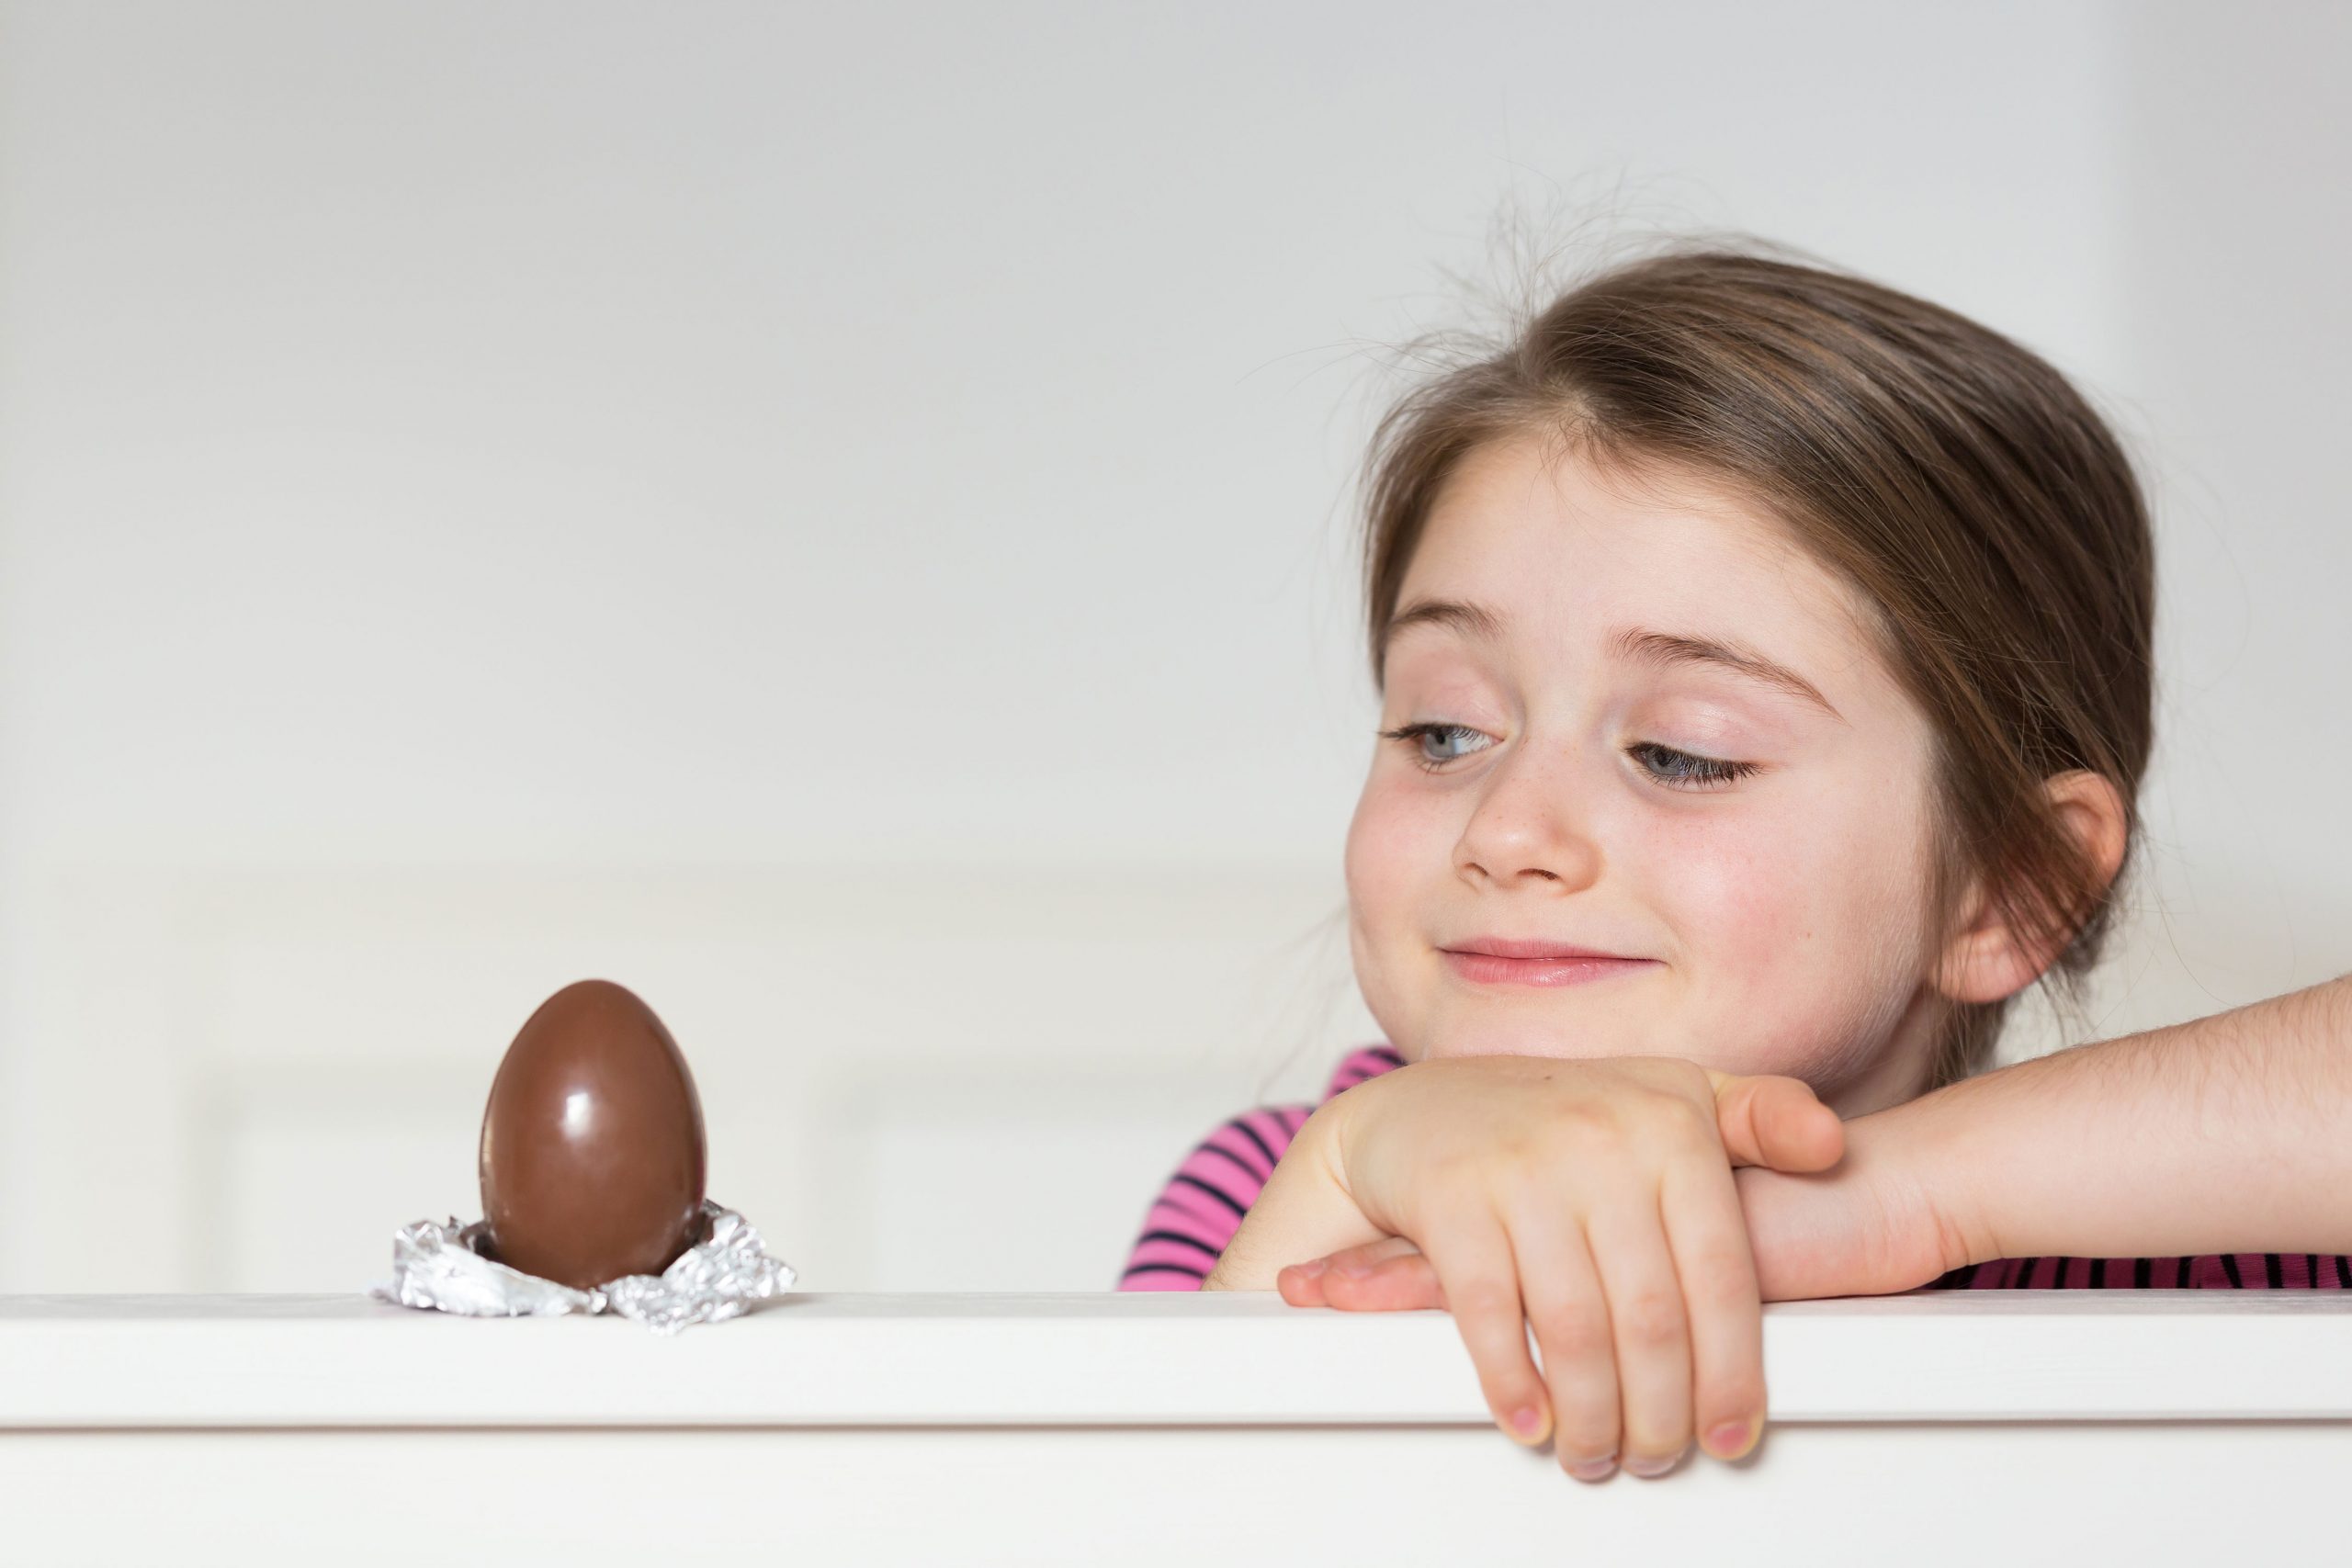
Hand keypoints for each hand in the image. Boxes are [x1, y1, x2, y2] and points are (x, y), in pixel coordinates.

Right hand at [1281, 1054, 1842, 1480]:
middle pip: (1652, 1318)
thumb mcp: (1670, 1097)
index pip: (1722, 1276)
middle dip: (1660, 1412)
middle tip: (1657, 1457)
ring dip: (1591, 1415)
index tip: (1731, 1434)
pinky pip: (1490, 1315)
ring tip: (1598, 1451)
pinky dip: (1513, 1383)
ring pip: (1577, 1328)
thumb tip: (1831, 1146)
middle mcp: (1601, 1140)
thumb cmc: (1561, 1121)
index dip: (1731, 1373)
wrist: (1423, 1112)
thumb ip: (1759, 1120)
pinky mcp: (1452, 1198)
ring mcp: (1522, 1168)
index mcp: (1671, 1123)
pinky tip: (1532, 1419)